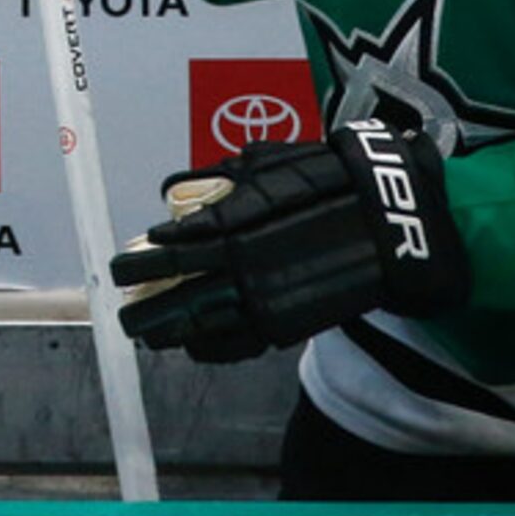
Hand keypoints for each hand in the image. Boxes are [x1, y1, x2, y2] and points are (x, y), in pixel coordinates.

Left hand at [110, 119, 468, 363]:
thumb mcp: (269, 167)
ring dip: (170, 331)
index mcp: (236, 225)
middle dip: (146, 306)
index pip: (176, 248)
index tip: (123, 263)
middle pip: (180, 294)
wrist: (392, 223)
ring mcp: (268, 300)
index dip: (146, 259)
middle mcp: (245, 267)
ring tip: (144, 334)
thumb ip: (223, 183)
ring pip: (206, 324)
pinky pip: (242, 343)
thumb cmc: (328, 181)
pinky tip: (192, 347)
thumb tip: (178, 191)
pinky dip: (213, 348)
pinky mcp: (292, 324)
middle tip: (122, 310)